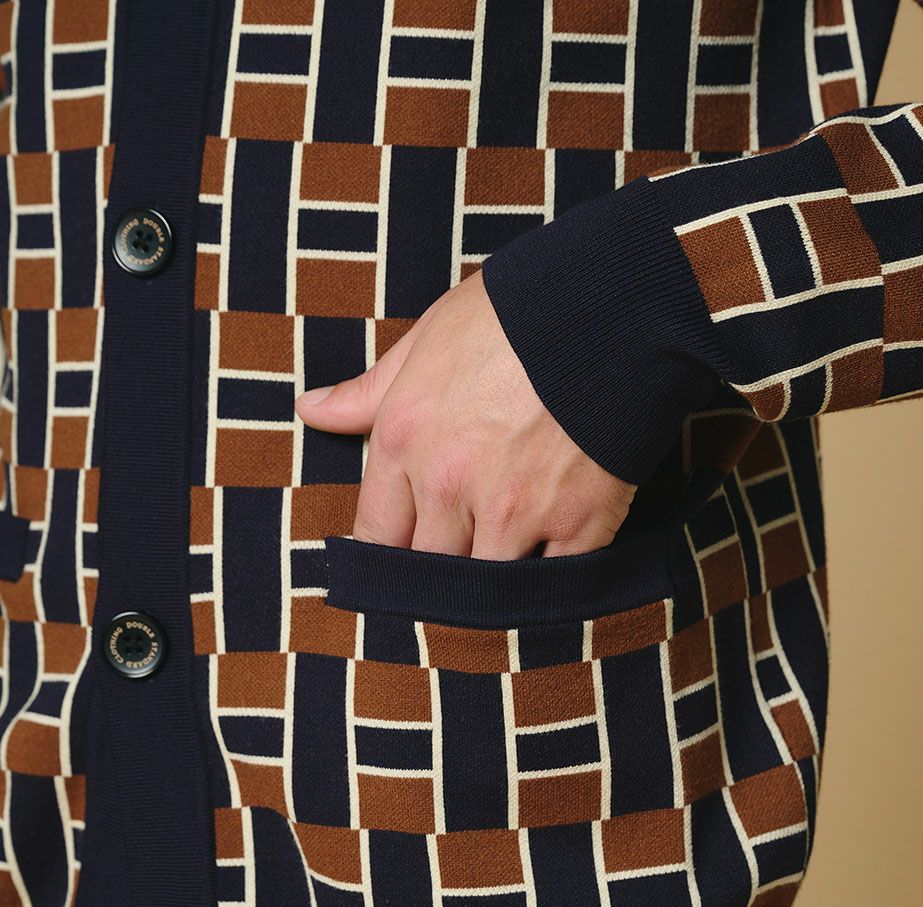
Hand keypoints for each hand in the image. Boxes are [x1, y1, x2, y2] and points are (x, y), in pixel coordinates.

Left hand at [294, 270, 636, 559]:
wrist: (612, 305)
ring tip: (502, 574)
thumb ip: (367, 391)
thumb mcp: (426, 339)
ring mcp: (516, 510)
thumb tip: (310, 410)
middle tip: (456, 563)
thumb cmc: (515, 315)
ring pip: (486, 587)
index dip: (387, 554)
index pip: (376, 535)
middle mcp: (451, 485)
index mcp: (405, 441)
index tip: (400, 558)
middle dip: (439, 570)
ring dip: (492, 584)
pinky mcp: (579, 523)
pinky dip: (551, 583)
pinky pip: (554, 582)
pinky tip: (552, 566)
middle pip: (429, 568)